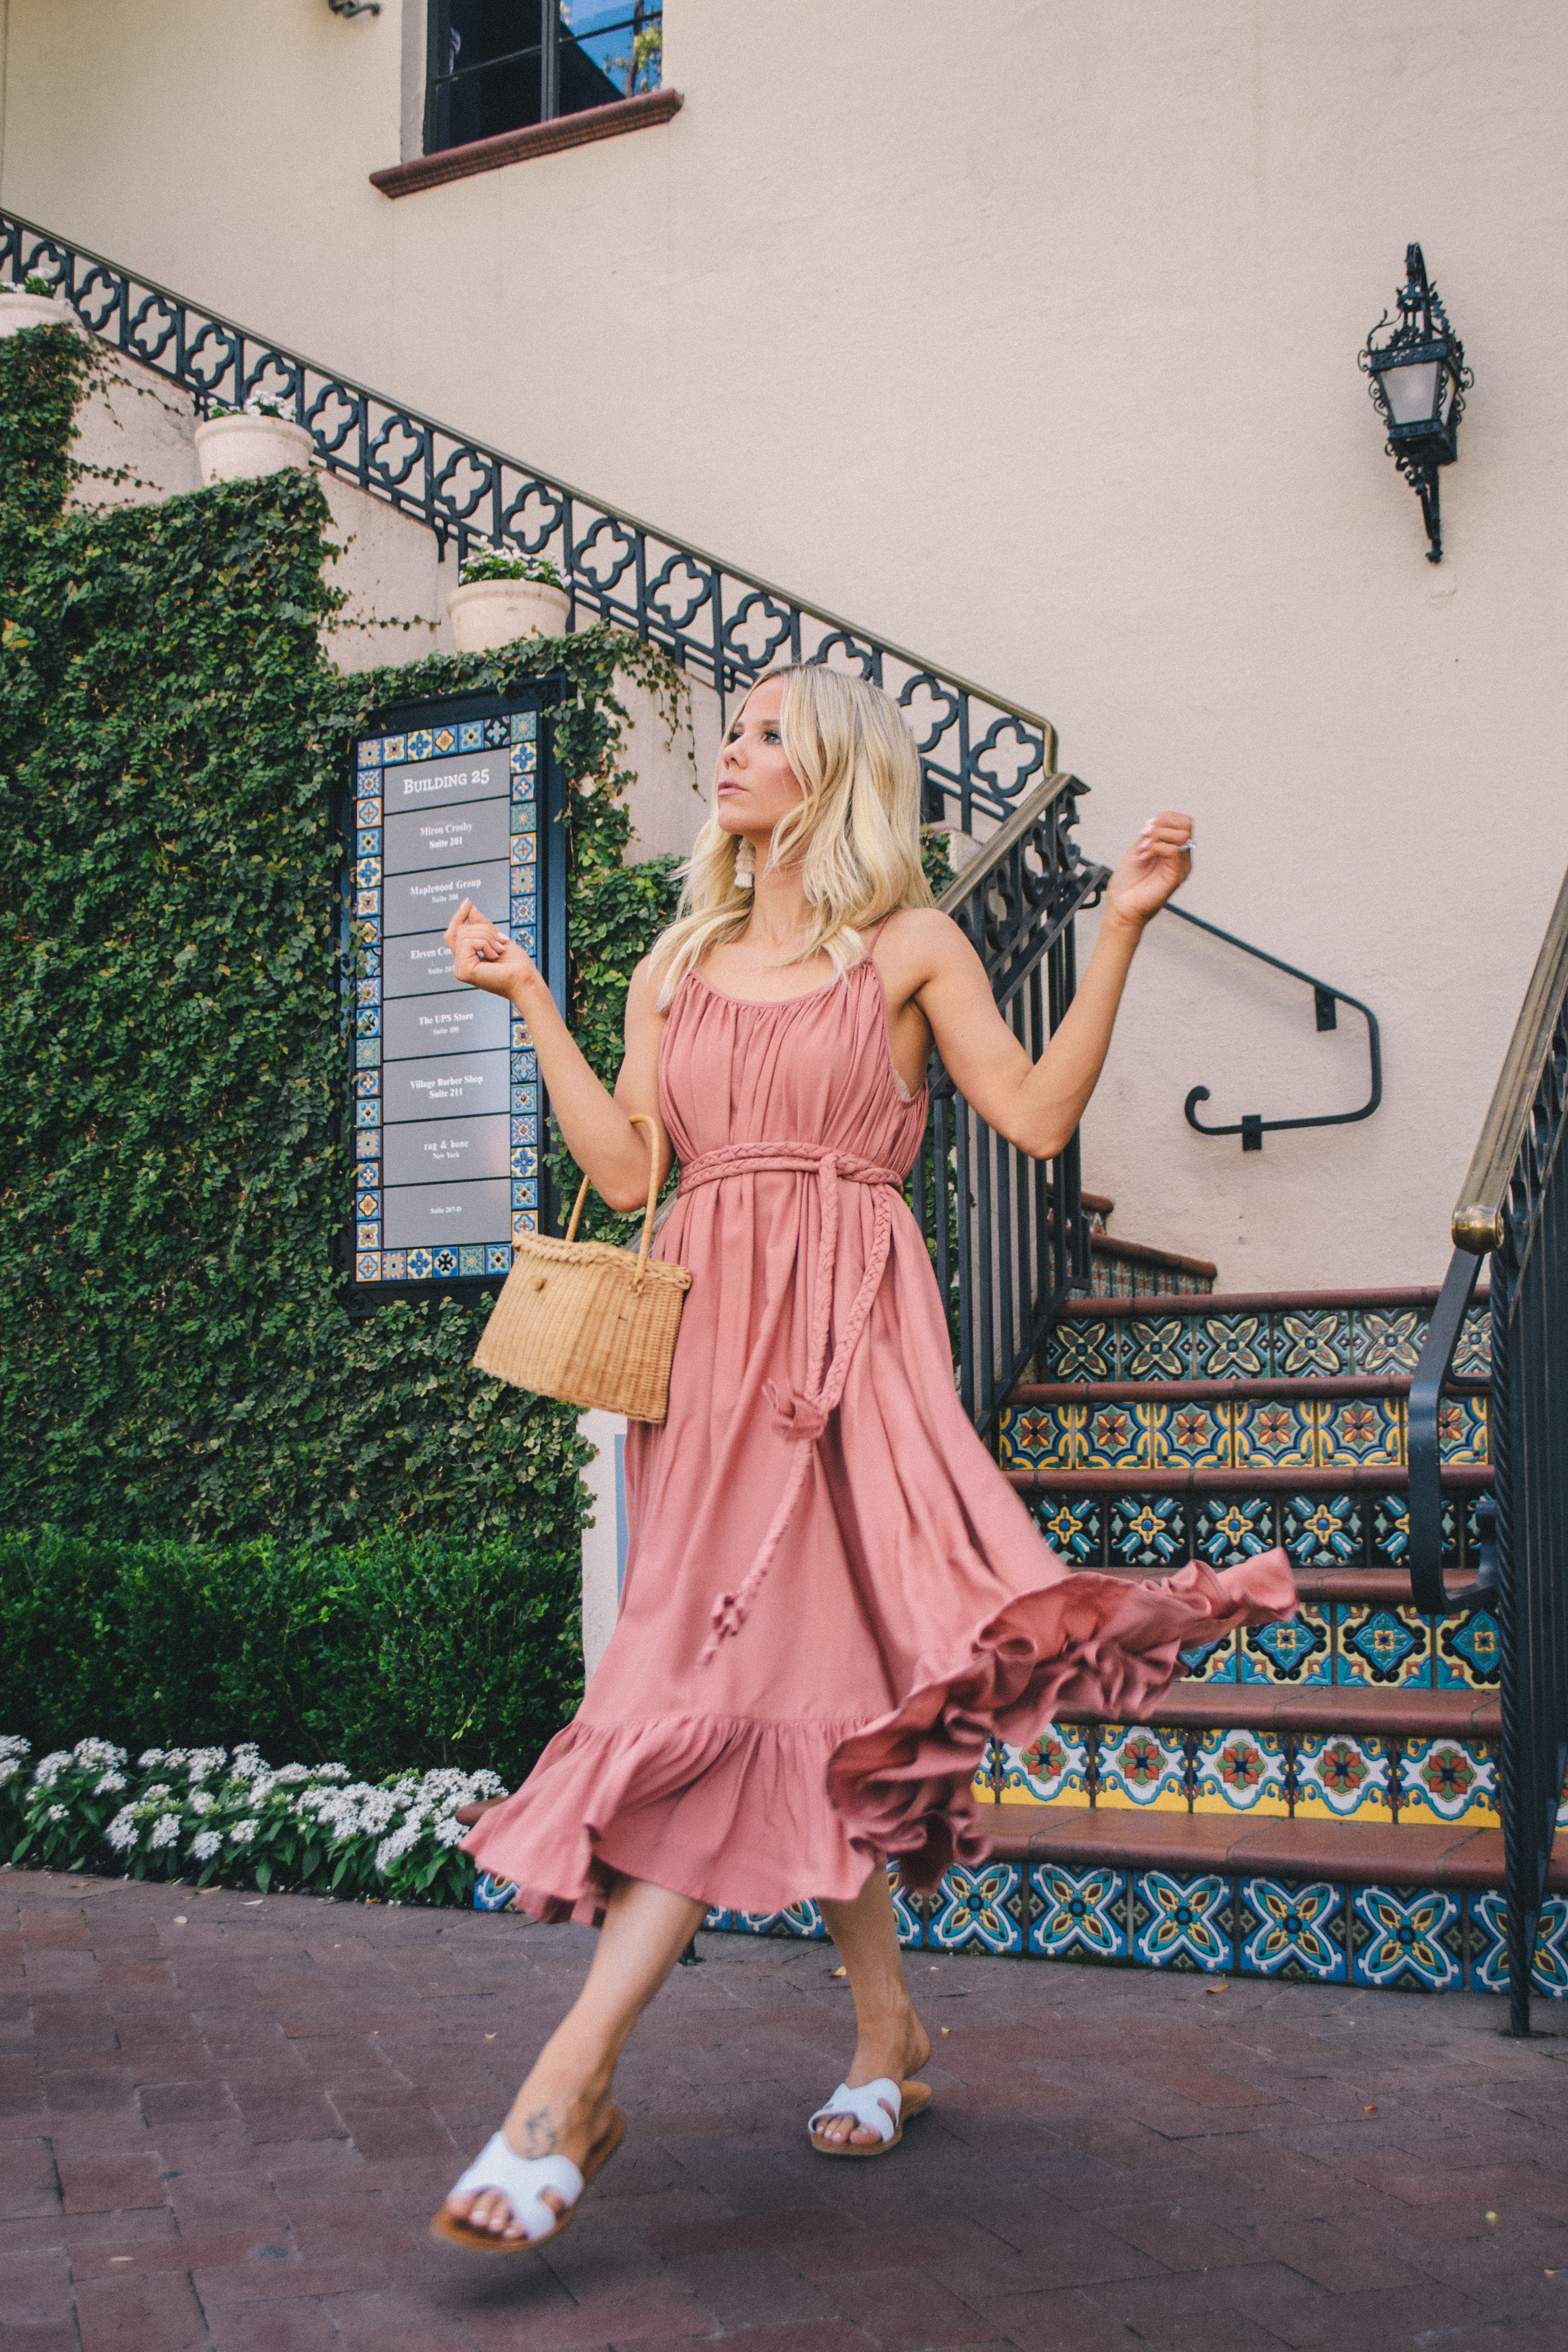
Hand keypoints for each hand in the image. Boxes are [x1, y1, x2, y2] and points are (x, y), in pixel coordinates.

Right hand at [443, 898, 538, 1000]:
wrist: (526, 979)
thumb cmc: (516, 964)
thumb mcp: (496, 938)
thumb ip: (481, 925)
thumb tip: (469, 907)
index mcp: (467, 959)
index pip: (454, 933)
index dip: (459, 916)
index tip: (467, 902)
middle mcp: (460, 966)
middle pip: (459, 930)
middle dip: (483, 929)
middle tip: (501, 941)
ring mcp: (460, 970)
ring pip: (464, 934)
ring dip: (487, 937)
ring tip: (500, 950)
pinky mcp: (464, 971)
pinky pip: (468, 942)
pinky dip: (485, 944)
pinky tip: (495, 956)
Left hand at [1105, 811, 1192, 929]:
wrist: (1122, 908)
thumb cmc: (1128, 886)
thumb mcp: (1137, 851)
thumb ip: (1149, 836)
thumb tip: (1156, 821)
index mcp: (1173, 852)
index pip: (1183, 822)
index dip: (1166, 817)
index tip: (1147, 827)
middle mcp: (1180, 859)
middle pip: (1186, 824)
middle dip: (1162, 824)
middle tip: (1145, 837)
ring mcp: (1180, 868)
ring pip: (1182, 834)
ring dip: (1157, 836)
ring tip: (1144, 849)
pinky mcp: (1175, 877)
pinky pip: (1173, 850)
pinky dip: (1156, 847)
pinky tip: (1144, 856)